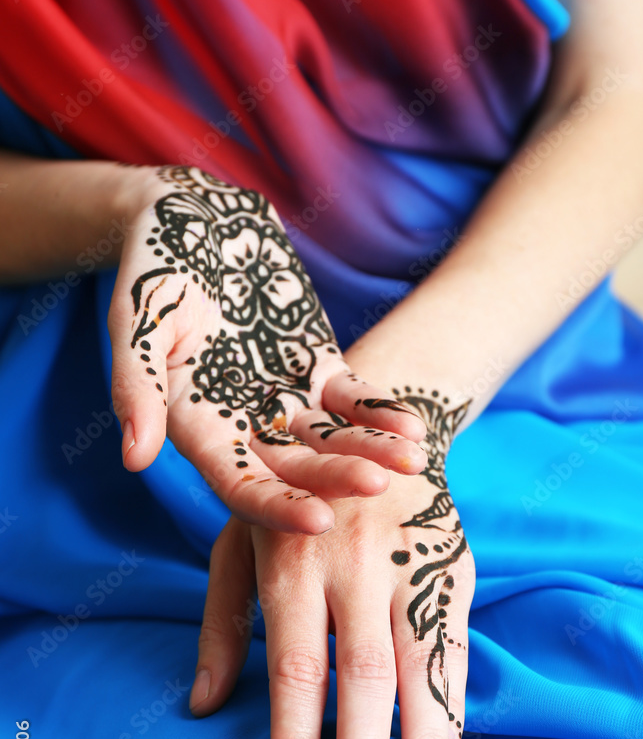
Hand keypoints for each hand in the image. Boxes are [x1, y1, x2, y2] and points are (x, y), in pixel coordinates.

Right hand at [107, 166, 426, 532]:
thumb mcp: (139, 321)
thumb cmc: (155, 267)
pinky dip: (380, 414)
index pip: (237, 484)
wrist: (195, 217)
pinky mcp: (319, 369)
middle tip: (376, 487)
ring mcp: (286, 399)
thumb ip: (136, 386)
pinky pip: (353, 401)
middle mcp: (244, 425)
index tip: (318, 521)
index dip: (275, 506)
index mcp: (197, 426)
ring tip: (412, 462)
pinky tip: (412, 428)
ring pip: (332, 441)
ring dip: (370, 454)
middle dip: (335, 480)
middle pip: (294, 470)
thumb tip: (134, 459)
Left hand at [190, 390, 474, 738]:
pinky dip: (454, 695)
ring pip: (419, 662)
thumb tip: (199, 706)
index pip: (295, 667)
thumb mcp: (239, 541)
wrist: (373, 424)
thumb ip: (221, 622)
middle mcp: (352, 563)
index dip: (296, 737)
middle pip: (360, 674)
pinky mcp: (450, 563)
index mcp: (291, 561)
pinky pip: (456, 639)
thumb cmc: (292, 498)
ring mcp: (407, 563)